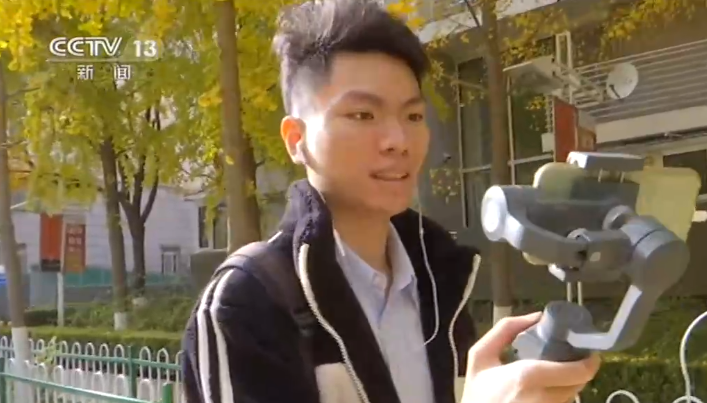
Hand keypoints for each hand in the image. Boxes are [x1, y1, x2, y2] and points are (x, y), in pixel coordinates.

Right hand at [461, 312, 599, 402]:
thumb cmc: (477, 392)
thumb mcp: (480, 355)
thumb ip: (505, 329)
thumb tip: (537, 316)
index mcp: (528, 376)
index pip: (579, 371)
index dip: (589, 360)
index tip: (587, 349)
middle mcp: (544, 398)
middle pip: (580, 383)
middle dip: (579, 368)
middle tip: (570, 356)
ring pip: (572, 395)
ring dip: (569, 383)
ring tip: (555, 372)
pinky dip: (559, 395)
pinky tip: (544, 390)